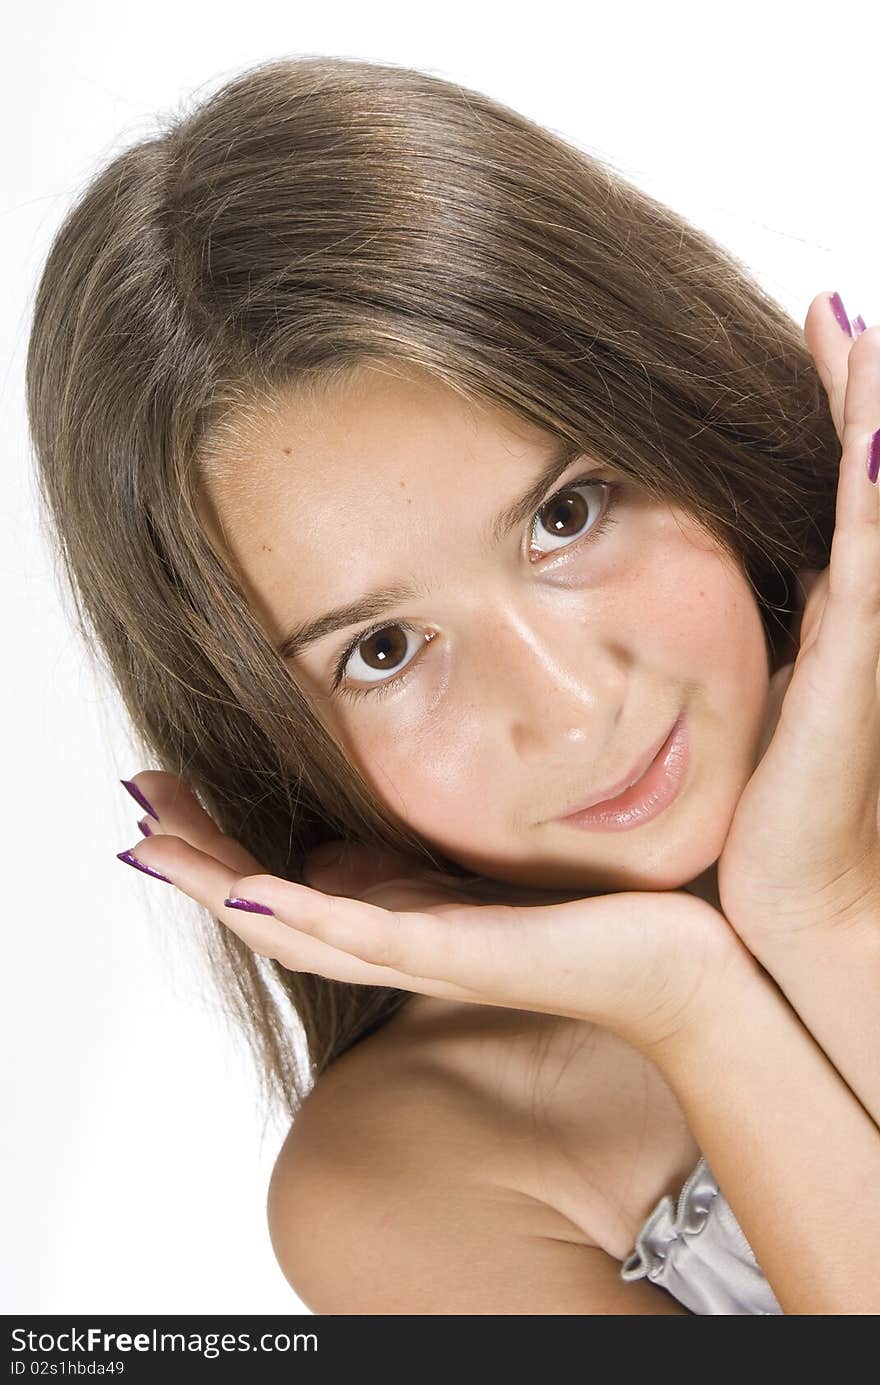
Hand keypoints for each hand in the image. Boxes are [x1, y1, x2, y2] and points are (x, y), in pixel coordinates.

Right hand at [118, 772, 746, 1056]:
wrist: (686, 968)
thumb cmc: (607, 916)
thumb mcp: (504, 869)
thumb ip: (445, 853)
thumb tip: (393, 821)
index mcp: (412, 917)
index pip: (295, 886)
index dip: (224, 849)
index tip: (168, 799)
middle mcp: (406, 942)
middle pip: (275, 909)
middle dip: (201, 862)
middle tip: (139, 813)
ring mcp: (430, 955)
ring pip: (302, 926)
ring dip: (223, 887)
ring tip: (156, 847)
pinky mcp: (467, 957)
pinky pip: (373, 940)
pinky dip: (308, 916)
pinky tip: (254, 893)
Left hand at [717, 293, 879, 945]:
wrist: (808, 902)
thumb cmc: (787, 811)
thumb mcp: (778, 699)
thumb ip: (788, 636)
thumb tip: (762, 588)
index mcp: (845, 613)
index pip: (842, 492)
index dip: (836, 412)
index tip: (815, 335)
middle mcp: (868, 613)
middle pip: (872, 479)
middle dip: (859, 391)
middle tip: (835, 312)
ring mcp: (873, 637)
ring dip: (874, 418)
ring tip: (858, 333)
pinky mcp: (858, 670)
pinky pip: (870, 566)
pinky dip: (871, 498)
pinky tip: (871, 438)